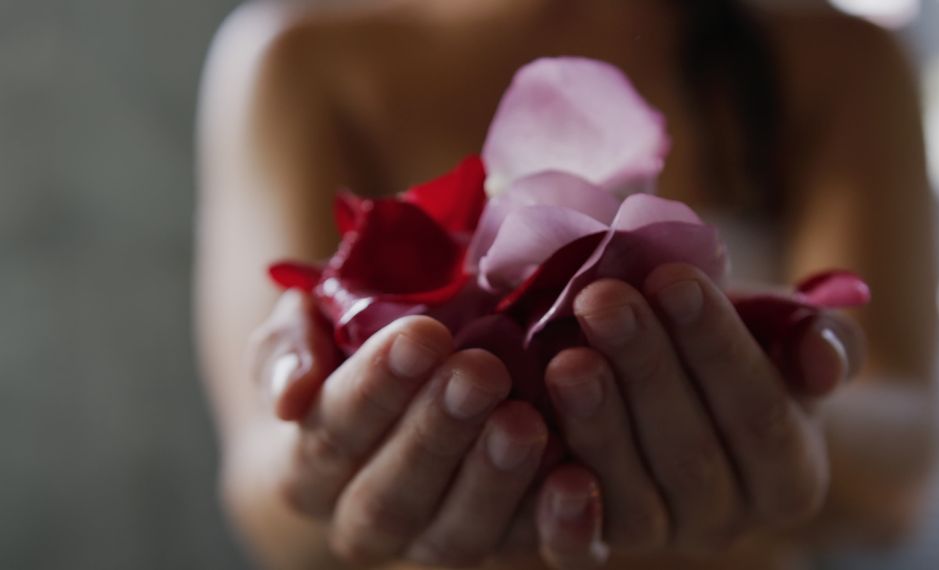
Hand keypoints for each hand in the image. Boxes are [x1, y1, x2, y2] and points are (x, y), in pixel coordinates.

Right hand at [249, 291, 549, 567]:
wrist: (391, 411)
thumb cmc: (348, 356)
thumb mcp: (305, 330)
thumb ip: (288, 347)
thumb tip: (291, 393)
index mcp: (311, 467)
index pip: (333, 432)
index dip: (375, 388)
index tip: (422, 335)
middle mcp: (365, 520)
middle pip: (393, 495)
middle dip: (437, 432)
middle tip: (480, 372)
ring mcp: (434, 541)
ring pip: (456, 535)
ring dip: (492, 480)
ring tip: (524, 420)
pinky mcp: (501, 544)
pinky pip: (525, 547)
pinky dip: (555, 523)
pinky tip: (579, 480)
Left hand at [542, 263, 863, 562]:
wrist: (679, 384)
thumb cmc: (734, 346)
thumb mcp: (783, 335)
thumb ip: (818, 340)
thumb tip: (824, 357)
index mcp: (789, 475)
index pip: (760, 412)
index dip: (716, 346)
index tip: (673, 278)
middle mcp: (729, 521)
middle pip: (690, 451)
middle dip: (644, 369)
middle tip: (602, 300)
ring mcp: (662, 537)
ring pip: (631, 491)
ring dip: (595, 422)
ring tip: (564, 356)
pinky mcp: (600, 545)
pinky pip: (579, 541)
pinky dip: (558, 501)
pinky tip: (532, 439)